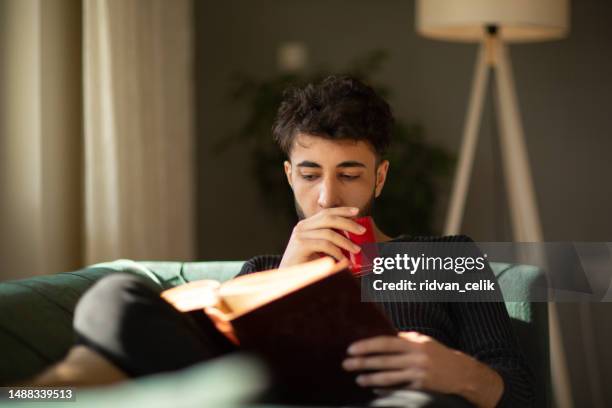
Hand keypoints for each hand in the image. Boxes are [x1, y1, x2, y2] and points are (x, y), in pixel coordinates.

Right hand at [279, 207, 365, 267]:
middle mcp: (302, 226)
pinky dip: (336, 251)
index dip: (342, 210)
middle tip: (362, 231)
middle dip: (348, 223)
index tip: (357, 211)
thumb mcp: (320, 249)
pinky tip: (343, 259)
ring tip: (356, 250)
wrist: (288, 278)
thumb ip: (331, 241)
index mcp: (307, 225)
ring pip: (328, 232)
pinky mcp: (300, 245)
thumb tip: (354, 239)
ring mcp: (300, 235)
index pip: (326, 212)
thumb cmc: (307, 264)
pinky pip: (324, 244)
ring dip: (346, 241)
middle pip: (329, 218)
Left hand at [342, 331, 503, 407]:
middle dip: (363, 362)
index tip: (351, 348)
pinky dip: (384, 388)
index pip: (386, 342)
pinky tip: (373, 387)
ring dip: (371, 377)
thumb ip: (402, 339)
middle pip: (384, 360)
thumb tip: (378, 335)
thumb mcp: (422, 341)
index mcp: (414, 343)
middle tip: (346, 364)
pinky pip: (399, 388)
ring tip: (357, 378)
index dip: (367, 345)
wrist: (462, 372)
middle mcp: (416, 357)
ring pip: (390, 377)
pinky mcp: (421, 387)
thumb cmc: (437, 353)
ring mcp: (419, 373)